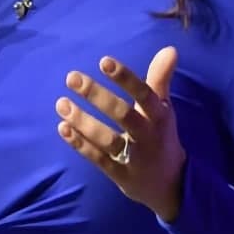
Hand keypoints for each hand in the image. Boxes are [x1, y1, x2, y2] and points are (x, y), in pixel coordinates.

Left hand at [55, 46, 185, 221]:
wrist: (171, 184)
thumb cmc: (161, 135)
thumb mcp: (163, 107)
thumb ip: (160, 78)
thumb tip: (170, 49)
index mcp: (159, 116)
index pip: (144, 94)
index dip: (125, 78)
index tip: (103, 61)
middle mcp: (147, 136)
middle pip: (122, 115)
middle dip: (97, 95)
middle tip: (72, 77)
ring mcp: (134, 158)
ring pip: (107, 139)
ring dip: (82, 121)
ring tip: (61, 103)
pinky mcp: (120, 175)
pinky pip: (98, 159)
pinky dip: (80, 144)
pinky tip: (63, 128)